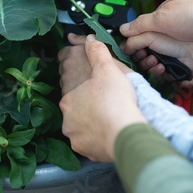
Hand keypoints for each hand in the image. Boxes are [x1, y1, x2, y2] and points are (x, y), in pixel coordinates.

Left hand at [59, 35, 146, 161]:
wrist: (125, 132)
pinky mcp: (87, 153)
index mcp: (68, 100)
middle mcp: (67, 121)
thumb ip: (97, 52)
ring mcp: (76, 139)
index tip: (99, 92)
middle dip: (88, 110)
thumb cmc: (114, 99)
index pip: (72, 93)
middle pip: (77, 113)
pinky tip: (111, 134)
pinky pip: (91, 145)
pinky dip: (99, 141)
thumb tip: (89, 39)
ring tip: (110, 121)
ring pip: (83, 130)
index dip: (86, 92)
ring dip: (93, 126)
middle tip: (107, 106)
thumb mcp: (107, 69)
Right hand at [121, 31, 192, 86]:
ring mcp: (189, 49)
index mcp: (162, 24)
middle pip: (157, 59)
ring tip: (178, 74)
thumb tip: (121, 30)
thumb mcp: (162, 17)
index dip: (138, 53)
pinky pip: (192, 75)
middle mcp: (174, 36)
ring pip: (174, 70)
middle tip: (159, 66)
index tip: (138, 60)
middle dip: (155, 67)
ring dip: (174, 76)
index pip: (143, 42)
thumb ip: (141, 26)